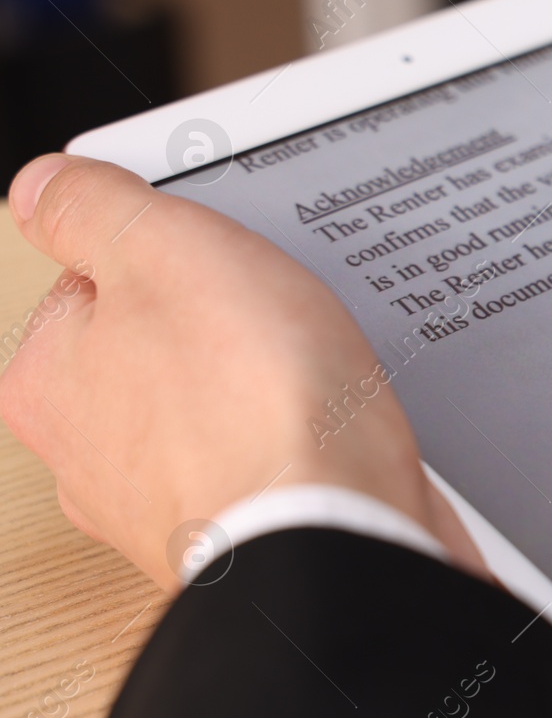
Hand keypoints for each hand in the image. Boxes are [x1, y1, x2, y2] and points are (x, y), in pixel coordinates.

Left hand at [0, 154, 488, 590]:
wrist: (341, 529)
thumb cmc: (252, 403)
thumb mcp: (162, 246)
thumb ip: (90, 204)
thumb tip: (44, 187)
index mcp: (46, 379)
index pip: (94, 278)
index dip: (167, 250)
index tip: (212, 251)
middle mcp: (89, 454)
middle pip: (157, 346)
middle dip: (217, 323)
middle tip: (267, 307)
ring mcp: (168, 502)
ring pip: (217, 405)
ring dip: (264, 382)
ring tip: (307, 366)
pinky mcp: (244, 528)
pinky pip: (268, 454)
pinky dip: (299, 435)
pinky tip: (330, 421)